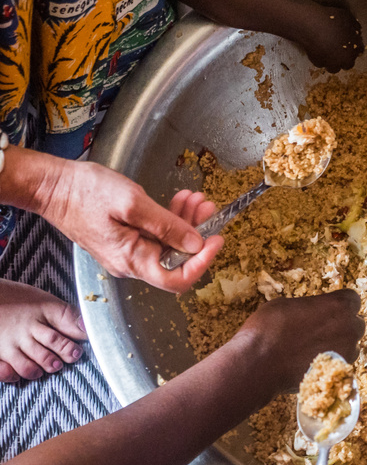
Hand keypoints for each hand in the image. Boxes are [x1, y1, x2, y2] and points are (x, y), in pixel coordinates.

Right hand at [37, 159, 222, 292]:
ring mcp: (128, 252)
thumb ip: (167, 226)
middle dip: (197, 233)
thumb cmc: (83, 192)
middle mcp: (130, 263)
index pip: (177, 279)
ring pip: (168, 244)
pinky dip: (170, 219)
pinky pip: (155, 235)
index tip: (216, 240)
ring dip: (186, 222)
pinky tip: (179, 201)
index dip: (202, 263)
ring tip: (195, 199)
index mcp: (132, 260)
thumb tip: (195, 244)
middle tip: (209, 209)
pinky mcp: (126, 239)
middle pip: (176, 259)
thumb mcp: (132, 204)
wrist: (51, 185)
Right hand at [235, 290, 364, 389]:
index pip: (352, 299)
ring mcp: (348, 351)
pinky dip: (333, 362)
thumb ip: (310, 307)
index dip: (340, 305)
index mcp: (338, 305)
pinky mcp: (340, 370)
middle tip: (321, 331)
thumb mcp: (287, 304)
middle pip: (355, 323)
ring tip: (316, 349)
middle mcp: (349, 326)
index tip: (329, 310)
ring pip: (351, 345)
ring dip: (339, 345)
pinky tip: (314, 362)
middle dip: (342, 325)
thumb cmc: (268, 328)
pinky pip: (343, 363)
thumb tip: (312, 312)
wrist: (259, 363)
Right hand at [300, 4, 363, 72]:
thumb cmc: (330, 20)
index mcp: (353, 51)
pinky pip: (320, 64)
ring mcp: (329, 63)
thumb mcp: (347, 18)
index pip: (359, 52)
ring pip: (334, 68)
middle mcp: (342, 61)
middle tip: (340, 49)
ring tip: (330, 53)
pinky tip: (318, 50)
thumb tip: (358, 31)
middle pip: (348, 64)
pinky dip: (320, 59)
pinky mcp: (317, 62)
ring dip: (333, 62)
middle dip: (345, 58)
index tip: (351, 43)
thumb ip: (355, 27)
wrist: (310, 24)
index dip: (355, 47)